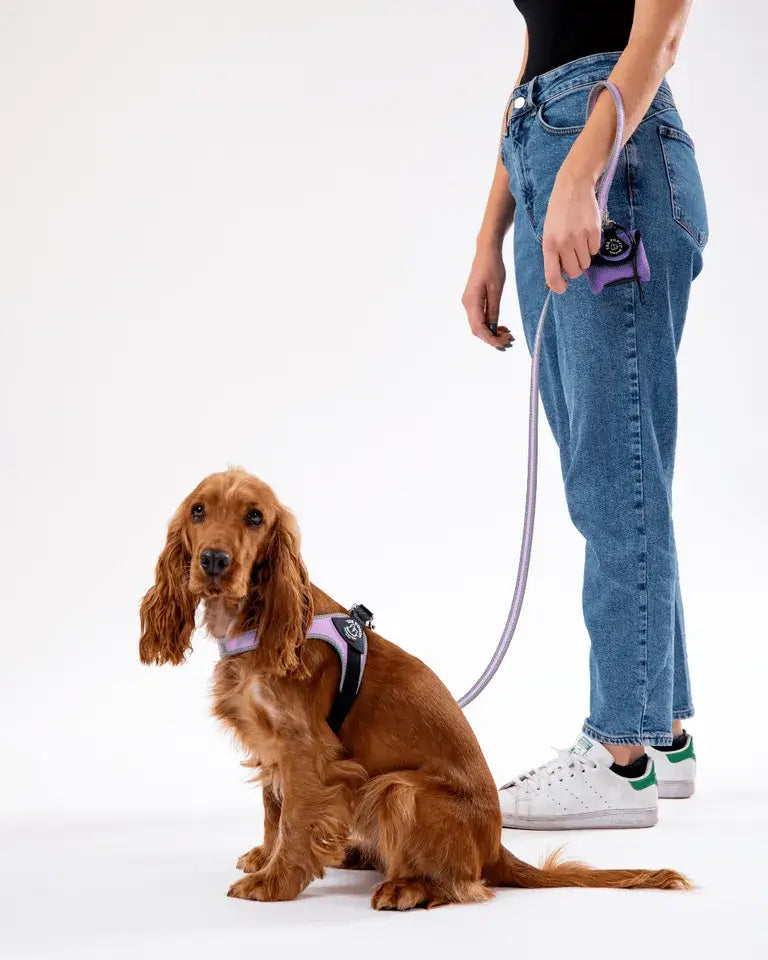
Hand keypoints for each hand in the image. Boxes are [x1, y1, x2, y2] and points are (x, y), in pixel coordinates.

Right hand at [462, 242, 513, 349]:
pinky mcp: (473, 300)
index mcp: (472, 302)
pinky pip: (480, 318)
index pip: (479, 328)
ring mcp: (469, 303)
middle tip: (509, 341)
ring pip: (478, 325)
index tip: (503, 344)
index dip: (490, 339)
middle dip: (492, 338)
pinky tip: (501, 326)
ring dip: (492, 332)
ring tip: (508, 335)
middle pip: (477, 329)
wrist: (486, 251)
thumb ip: (493, 310)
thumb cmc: (493, 267)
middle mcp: (467, 304)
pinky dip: (490, 324)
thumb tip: (493, 328)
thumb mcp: (496, 289)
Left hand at [542, 167, 601, 293]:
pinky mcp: (594, 231)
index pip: (552, 275)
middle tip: (573, 256)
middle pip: (575, 271)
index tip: (563, 287)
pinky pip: (596, 250)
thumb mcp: (548, 232)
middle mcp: (564, 243)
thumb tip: (560, 276)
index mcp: (549, 244)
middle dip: (575, 268)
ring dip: (584, 256)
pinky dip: (592, 246)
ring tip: (579, 241)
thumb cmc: (558, 212)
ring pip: (586, 263)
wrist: (573, 186)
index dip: (558, 286)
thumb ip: (553, 254)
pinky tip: (586, 233)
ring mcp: (580, 237)